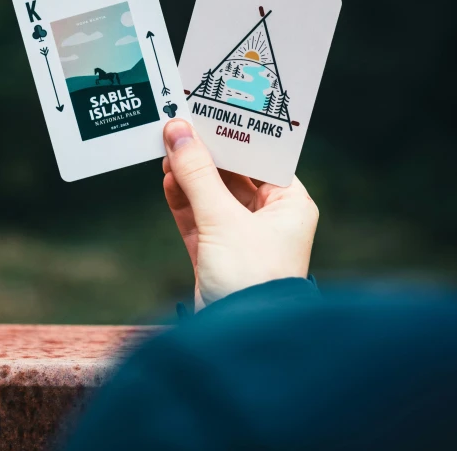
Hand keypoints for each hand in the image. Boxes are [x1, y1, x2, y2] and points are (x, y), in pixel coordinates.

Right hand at [163, 119, 318, 309]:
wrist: (240, 342)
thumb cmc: (251, 278)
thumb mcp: (222, 218)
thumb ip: (197, 174)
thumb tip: (177, 131)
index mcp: (289, 204)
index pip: (261, 158)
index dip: (234, 135)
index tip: (209, 112)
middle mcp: (269, 218)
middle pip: (233, 174)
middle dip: (205, 154)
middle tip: (179, 127)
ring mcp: (242, 237)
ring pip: (212, 195)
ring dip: (190, 175)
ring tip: (167, 150)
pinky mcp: (217, 254)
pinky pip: (198, 217)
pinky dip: (182, 200)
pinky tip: (167, 180)